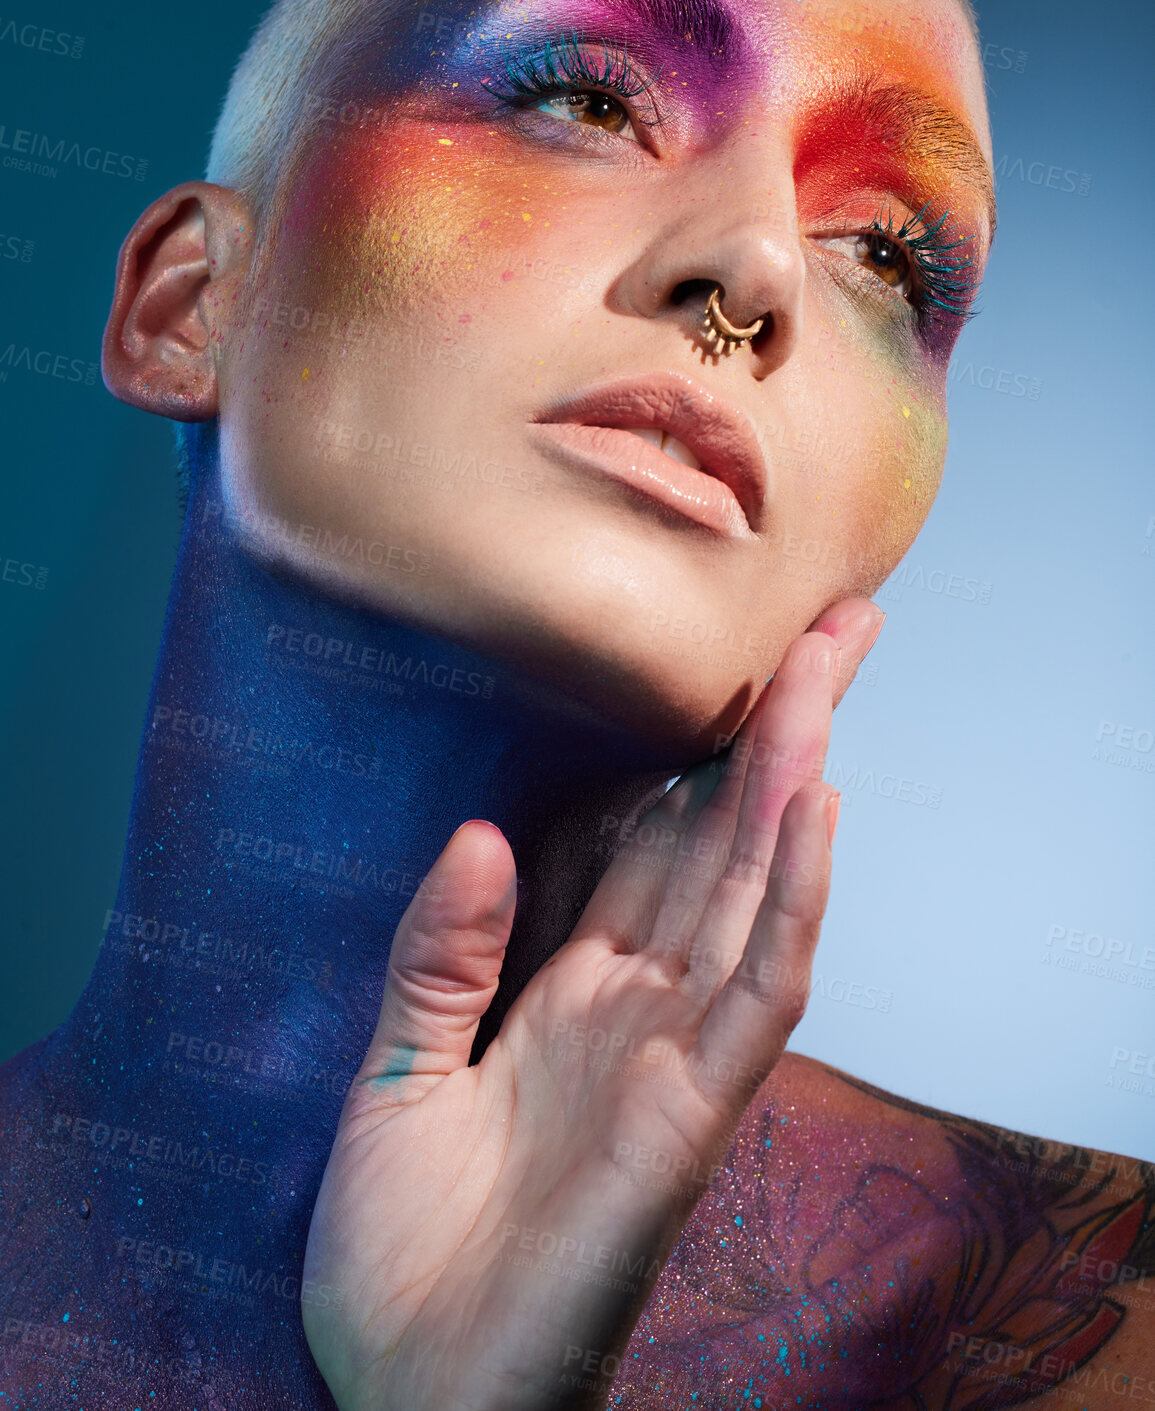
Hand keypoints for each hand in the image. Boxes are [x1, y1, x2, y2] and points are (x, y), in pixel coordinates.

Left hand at [302, 598, 882, 1409]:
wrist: (407, 1400)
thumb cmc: (399, 1256)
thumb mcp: (390, 1075)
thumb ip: (440, 955)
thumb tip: (483, 830)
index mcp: (567, 992)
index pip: (645, 843)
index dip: (683, 752)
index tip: (712, 657)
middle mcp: (634, 1009)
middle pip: (718, 841)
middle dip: (769, 731)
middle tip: (824, 623)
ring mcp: (671, 1057)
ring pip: (752, 888)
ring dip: (792, 776)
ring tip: (826, 665)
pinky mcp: (689, 1117)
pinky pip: (758, 993)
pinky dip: (793, 899)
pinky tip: (812, 811)